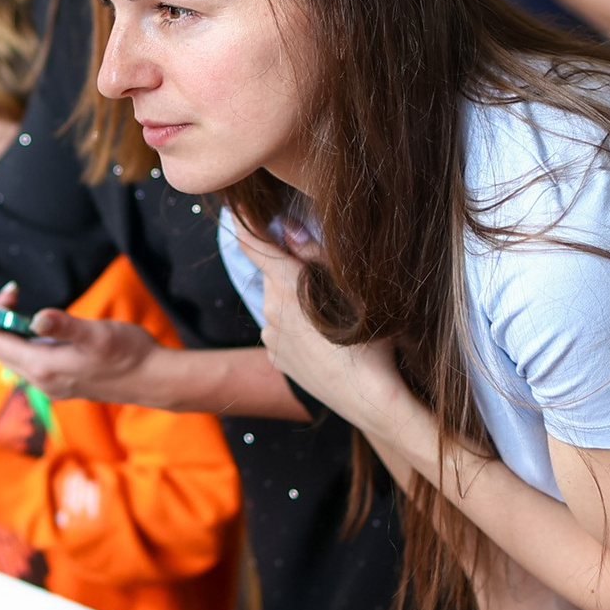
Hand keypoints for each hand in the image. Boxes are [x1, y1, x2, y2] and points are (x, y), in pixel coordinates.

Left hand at [0, 284, 160, 402]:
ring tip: (14, 300)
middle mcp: (42, 380)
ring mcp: (52, 384)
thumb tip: (37, 318)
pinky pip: (29, 360)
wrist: (154, 380)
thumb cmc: (129, 355)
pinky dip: (21, 339)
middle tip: (3, 290)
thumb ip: (65, 326)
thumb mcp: (97, 335)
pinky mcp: (62, 381)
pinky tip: (33, 324)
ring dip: (7, 329)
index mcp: (44, 368)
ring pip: (13, 355)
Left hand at [236, 233, 406, 431]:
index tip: (238, 208)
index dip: (247, 224)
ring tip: (332, 316)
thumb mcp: (351, 289)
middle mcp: (270, 311)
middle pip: (274, 275)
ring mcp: (271, 339)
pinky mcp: (277, 359)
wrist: (370, 400)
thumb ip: (314, 254)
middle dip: (291, 269)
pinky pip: (282, 332)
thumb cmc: (371, 341)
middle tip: (325, 278)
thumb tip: (286, 228)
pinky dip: (296, 328)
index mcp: (286, 287)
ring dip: (296, 301)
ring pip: (279, 304)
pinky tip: (323, 340)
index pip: (255, 245)